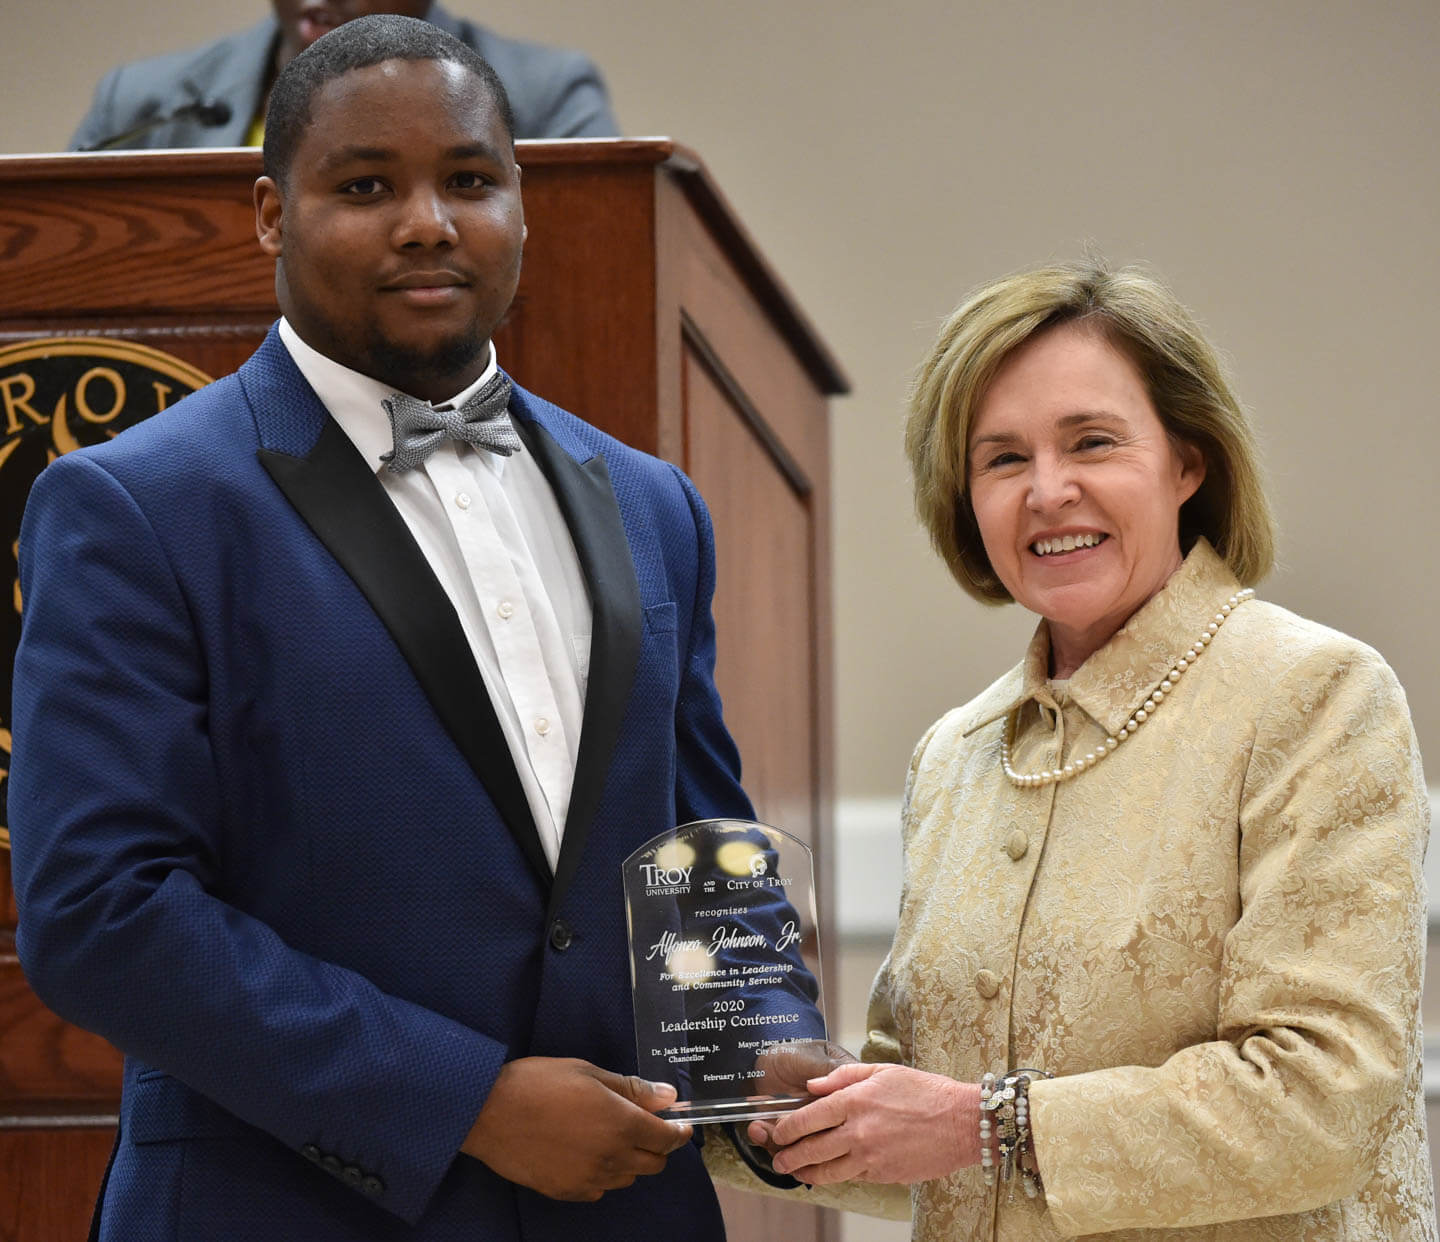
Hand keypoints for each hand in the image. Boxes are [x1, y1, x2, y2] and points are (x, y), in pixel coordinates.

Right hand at [462, 1057, 692, 1200]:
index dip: (678, 1133)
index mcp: (621, 1124)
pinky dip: (603, 1175)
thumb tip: (668, 1097)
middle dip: (657, 1147)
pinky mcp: (567, 1192)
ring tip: (610, 1137)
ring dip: (630, 1161)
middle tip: (646, 1127)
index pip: (666, 1138)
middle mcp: (611, 1157)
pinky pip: (599, 1189)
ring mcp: (588, 1179)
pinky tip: (586, 1154)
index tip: (681, 1126)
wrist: (489, 1112)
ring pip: (627, 1178)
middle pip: (653, 1164)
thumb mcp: (588, 1073)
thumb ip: (632, 1089)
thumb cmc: (539, 1083)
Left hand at [747, 1062, 979, 1184]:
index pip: (808, 1117)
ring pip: (826, 1171)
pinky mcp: (882, 1174)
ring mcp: (870, 1156)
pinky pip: (851, 1177)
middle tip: (778, 1159)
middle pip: (811, 1148)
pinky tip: (828, 1173)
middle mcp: (858, 1130)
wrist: (961, 1123)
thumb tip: (814, 1085)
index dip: (786, 1127)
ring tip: (795, 1172)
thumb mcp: (883, 1071)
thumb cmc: (926, 1092)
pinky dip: (835, 1176)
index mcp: (855, 1100)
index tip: (777, 1131)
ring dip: (806, 1173)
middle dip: (788, 1156)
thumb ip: (844, 1076)